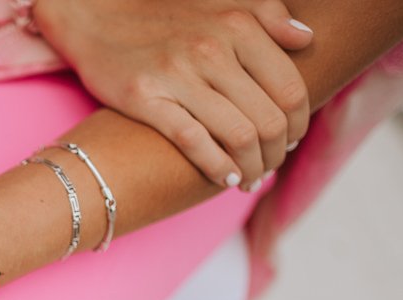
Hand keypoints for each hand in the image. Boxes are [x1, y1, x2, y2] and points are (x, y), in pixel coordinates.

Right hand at [32, 0, 313, 189]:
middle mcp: (212, 49)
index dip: (299, 124)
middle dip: (277, 154)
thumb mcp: (220, 4)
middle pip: (269, 120)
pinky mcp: (145, 98)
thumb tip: (306, 39)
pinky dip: (216, 166)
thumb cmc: (162, 16)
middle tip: (270, 167)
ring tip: (248, 179)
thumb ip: (268, 15)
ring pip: (238, 135)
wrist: (96, 15)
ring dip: (251, 168)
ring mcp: (178, 74)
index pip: (290, 89)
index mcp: (238, 26)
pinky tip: (223, 178)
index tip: (291, 140)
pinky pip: (193, 141)